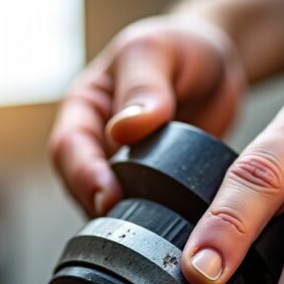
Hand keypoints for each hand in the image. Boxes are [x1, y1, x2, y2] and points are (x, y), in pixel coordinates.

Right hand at [49, 15, 246, 215]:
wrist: (215, 66)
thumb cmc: (180, 48)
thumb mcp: (157, 51)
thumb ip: (143, 86)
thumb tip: (125, 127)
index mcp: (85, 106)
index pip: (68, 147)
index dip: (83, 174)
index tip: (108, 195)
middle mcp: (95, 142)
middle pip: (79, 186)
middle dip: (99, 207)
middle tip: (128, 226)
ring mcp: (121, 168)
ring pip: (107, 206)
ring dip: (123, 222)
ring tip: (150, 234)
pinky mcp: (150, 188)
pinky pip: (143, 213)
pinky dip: (151, 224)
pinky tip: (169, 231)